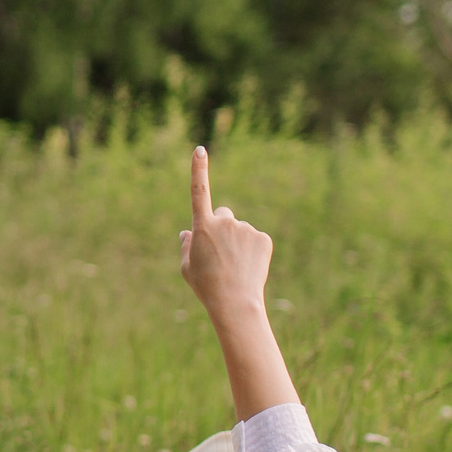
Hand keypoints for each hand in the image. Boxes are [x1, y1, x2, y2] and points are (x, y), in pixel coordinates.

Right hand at [176, 146, 270, 320]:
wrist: (235, 302)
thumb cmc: (206, 286)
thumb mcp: (188, 268)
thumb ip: (188, 246)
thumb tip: (189, 233)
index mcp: (202, 226)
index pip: (199, 192)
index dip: (199, 170)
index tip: (200, 150)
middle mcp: (225, 222)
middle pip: (223, 215)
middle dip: (221, 227)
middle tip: (221, 252)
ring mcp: (246, 228)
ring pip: (239, 230)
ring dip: (237, 243)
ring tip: (235, 267)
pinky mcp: (263, 238)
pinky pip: (255, 240)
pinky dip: (252, 251)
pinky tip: (249, 267)